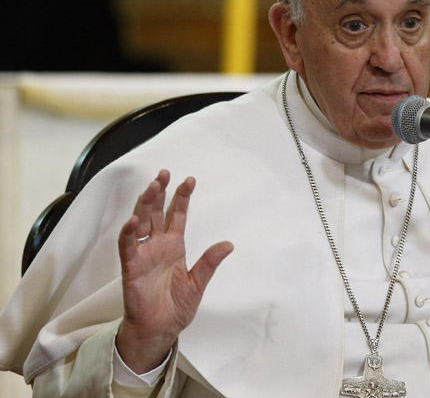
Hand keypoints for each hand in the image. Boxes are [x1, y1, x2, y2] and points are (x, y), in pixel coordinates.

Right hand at [116, 170, 233, 372]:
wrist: (160, 329)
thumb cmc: (176, 307)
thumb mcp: (198, 283)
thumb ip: (209, 262)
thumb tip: (229, 244)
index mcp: (174, 247)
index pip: (177, 216)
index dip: (182, 198)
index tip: (190, 179)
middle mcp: (157, 246)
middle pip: (156, 213)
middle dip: (160, 193)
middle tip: (164, 173)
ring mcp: (143, 255)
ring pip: (141, 223)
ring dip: (144, 205)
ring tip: (152, 187)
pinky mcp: (131, 267)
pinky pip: (127, 246)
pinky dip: (129, 233)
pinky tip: (133, 220)